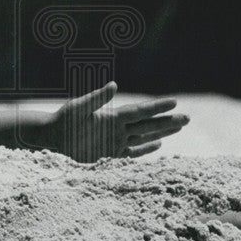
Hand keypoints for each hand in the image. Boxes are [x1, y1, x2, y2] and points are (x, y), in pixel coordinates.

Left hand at [47, 81, 188, 162]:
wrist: (52, 138)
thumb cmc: (63, 121)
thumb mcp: (79, 108)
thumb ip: (96, 98)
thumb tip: (114, 85)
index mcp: (113, 116)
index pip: (141, 111)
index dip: (158, 107)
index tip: (175, 101)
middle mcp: (118, 128)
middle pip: (149, 124)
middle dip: (168, 121)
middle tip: (188, 118)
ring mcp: (116, 141)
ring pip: (145, 137)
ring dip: (162, 132)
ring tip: (179, 127)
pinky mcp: (110, 154)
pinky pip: (133, 153)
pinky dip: (146, 150)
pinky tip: (159, 145)